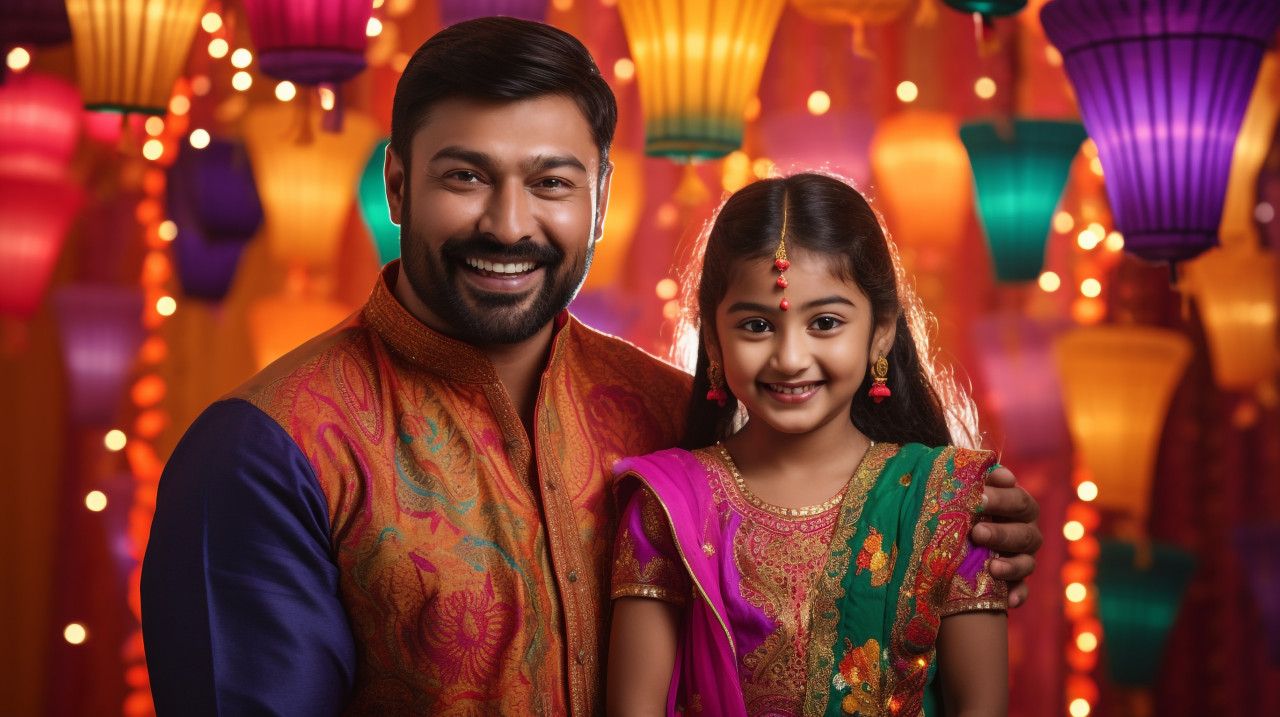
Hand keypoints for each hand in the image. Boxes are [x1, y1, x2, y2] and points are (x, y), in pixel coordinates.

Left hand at [971, 466, 1041, 607]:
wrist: (961, 541)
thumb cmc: (966, 509)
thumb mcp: (969, 493)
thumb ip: (974, 480)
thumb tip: (981, 469)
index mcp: (1018, 506)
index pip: (1018, 498)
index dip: (1002, 496)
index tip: (980, 495)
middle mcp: (1026, 531)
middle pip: (1024, 532)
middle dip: (1001, 532)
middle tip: (977, 532)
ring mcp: (1024, 558)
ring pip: (1027, 562)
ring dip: (1011, 565)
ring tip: (992, 567)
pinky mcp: (1017, 583)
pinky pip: (1022, 591)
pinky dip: (1017, 595)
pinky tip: (1008, 600)